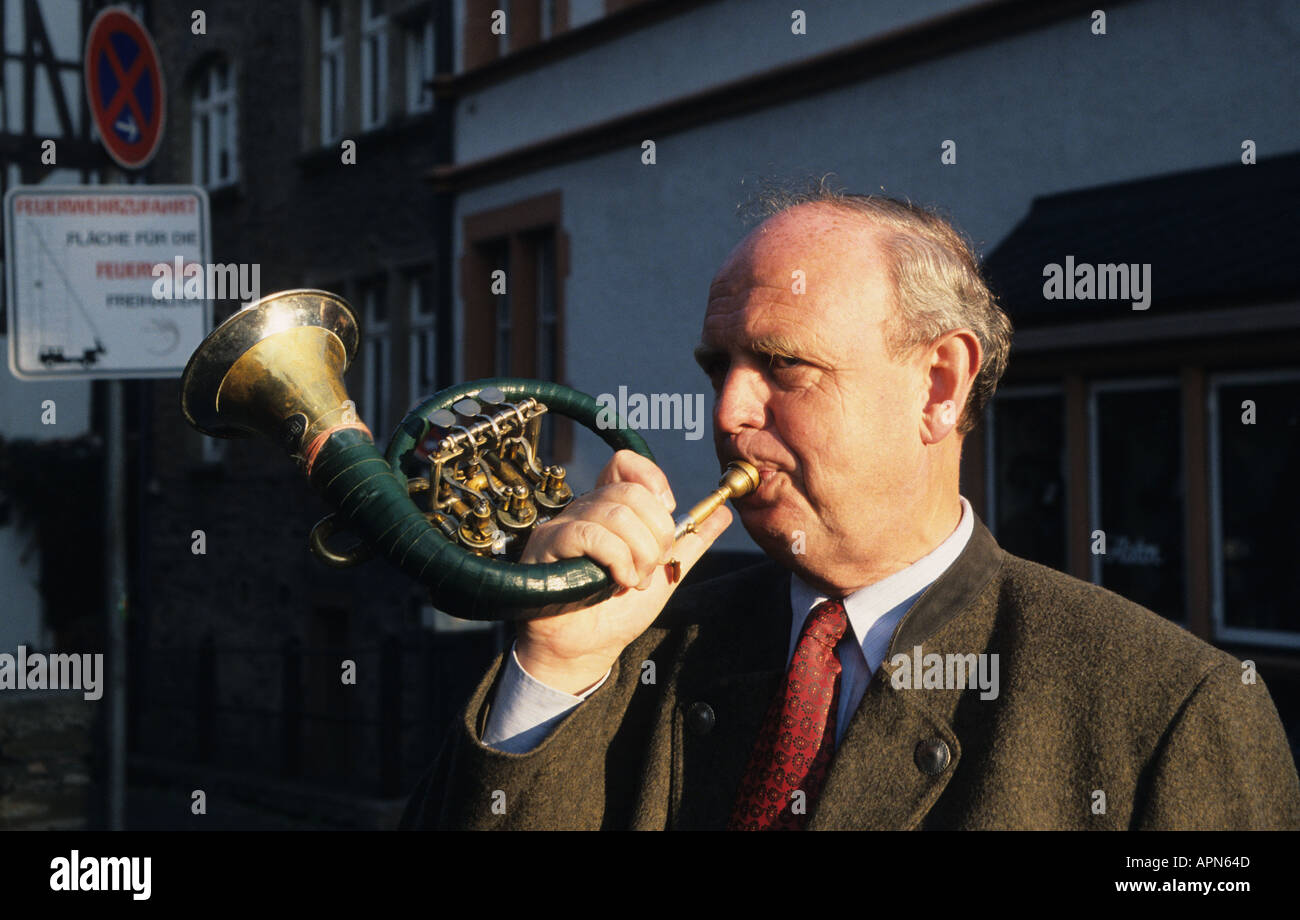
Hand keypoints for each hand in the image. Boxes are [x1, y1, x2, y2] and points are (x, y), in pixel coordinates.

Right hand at [514, 450, 732, 693]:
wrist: (587, 649)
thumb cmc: (617, 612)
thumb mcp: (665, 572)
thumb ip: (690, 541)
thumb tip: (722, 512)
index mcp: (609, 509)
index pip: (625, 463)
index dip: (652, 481)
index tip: (668, 514)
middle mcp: (585, 509)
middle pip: (631, 492)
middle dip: (657, 532)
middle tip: (655, 564)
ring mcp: (565, 525)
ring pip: (616, 513)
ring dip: (640, 552)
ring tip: (636, 580)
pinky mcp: (549, 545)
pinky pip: (590, 533)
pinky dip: (617, 558)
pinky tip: (621, 581)